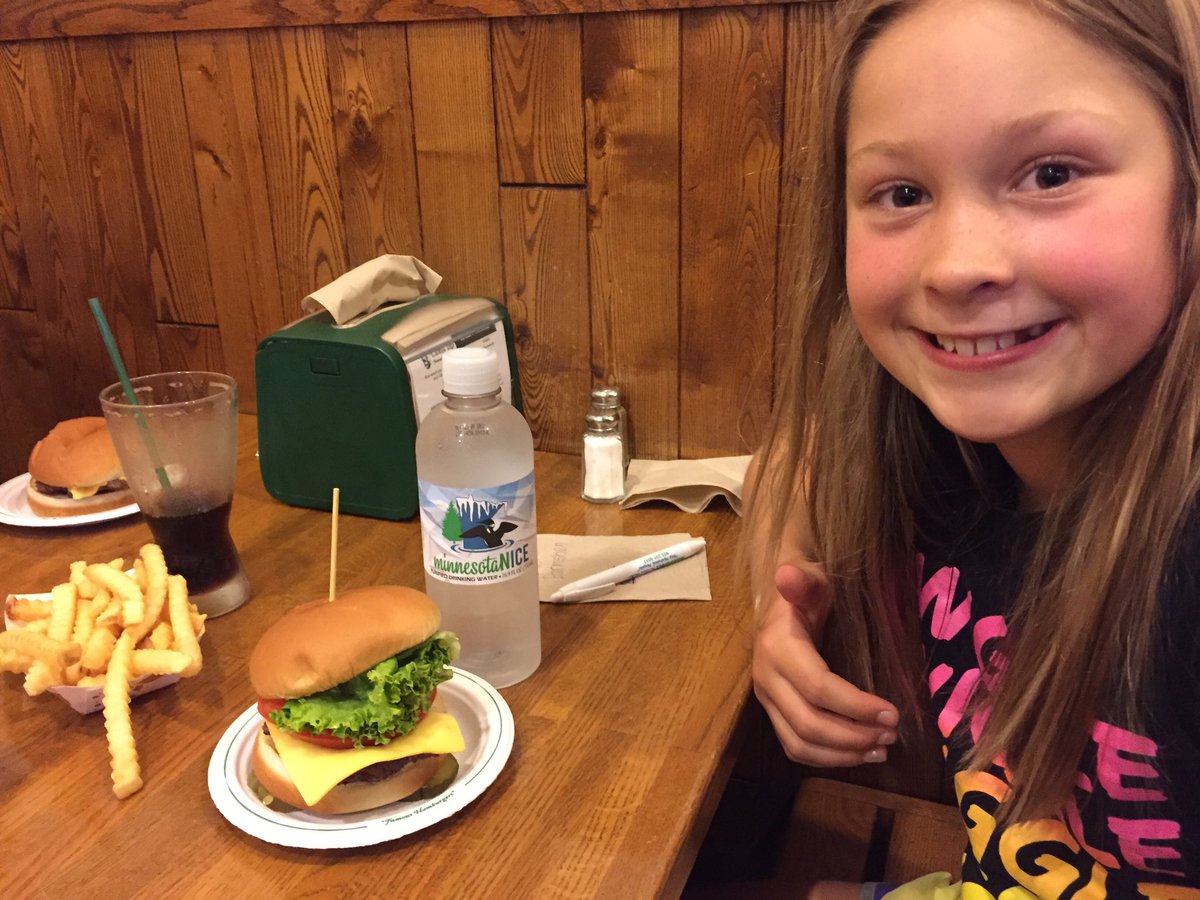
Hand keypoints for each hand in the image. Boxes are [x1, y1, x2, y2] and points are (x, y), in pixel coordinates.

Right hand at [752, 563, 898, 765]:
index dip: (855, 705)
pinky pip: (795, 747)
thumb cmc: (805, 592)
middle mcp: (766, 678)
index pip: (817, 687)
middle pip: (808, 723)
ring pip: (799, 743)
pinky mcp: (773, 713)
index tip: (893, 713)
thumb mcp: (810, 580)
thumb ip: (803, 579)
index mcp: (777, 648)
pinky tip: (859, 754)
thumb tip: (785, 575)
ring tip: (881, 749)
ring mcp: (766, 699)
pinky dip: (828, 758)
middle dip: (853, 735)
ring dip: (842, 754)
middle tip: (892, 734)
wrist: (779, 604)